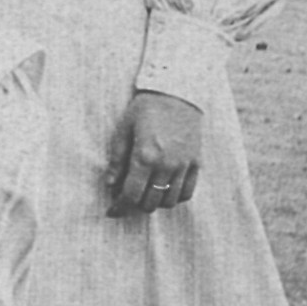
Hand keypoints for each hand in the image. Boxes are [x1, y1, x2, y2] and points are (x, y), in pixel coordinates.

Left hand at [106, 91, 202, 214]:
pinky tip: (164, 190)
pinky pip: (187, 192)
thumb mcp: (123, 131)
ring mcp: (184, 165)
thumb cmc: (145, 109)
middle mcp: (166, 164)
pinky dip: (174, 197)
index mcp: (145, 156)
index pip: (131, 194)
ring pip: (170, 201)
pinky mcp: (197, 163)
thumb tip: (110, 185)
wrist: (177, 94)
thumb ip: (116, 160)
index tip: (112, 211)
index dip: (119, 207)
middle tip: (127, 198)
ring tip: (145, 194)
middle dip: (135, 205)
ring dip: (155, 202)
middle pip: (151, 202)